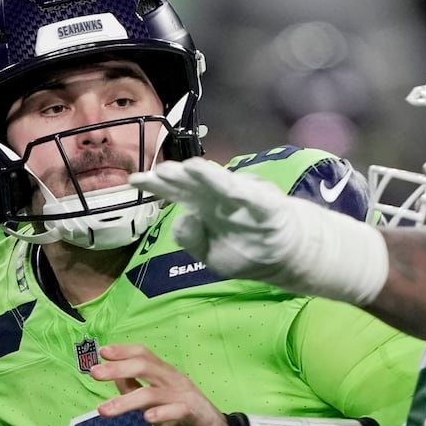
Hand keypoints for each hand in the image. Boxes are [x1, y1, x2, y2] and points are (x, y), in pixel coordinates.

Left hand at [90, 343, 238, 425]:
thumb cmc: (184, 423)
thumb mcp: (155, 405)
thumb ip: (137, 391)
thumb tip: (114, 376)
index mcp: (166, 376)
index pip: (144, 355)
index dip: (123, 351)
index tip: (102, 352)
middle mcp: (176, 382)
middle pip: (146, 366)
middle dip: (118, 368)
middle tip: (94, 373)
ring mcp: (187, 398)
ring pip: (154, 392)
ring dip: (126, 400)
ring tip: (104, 410)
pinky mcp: (197, 417)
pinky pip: (179, 410)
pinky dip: (162, 413)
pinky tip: (147, 418)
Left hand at [130, 158, 389, 305]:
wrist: (291, 257)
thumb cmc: (250, 250)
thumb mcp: (212, 255)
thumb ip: (193, 240)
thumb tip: (181, 220)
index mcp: (205, 208)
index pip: (177, 192)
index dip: (156, 184)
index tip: (134, 180)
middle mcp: (221, 198)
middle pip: (193, 183)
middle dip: (176, 177)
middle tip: (156, 172)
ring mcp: (243, 200)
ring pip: (219, 183)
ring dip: (203, 176)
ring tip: (185, 168)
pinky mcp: (267, 206)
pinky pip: (250, 196)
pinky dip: (237, 187)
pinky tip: (223, 180)